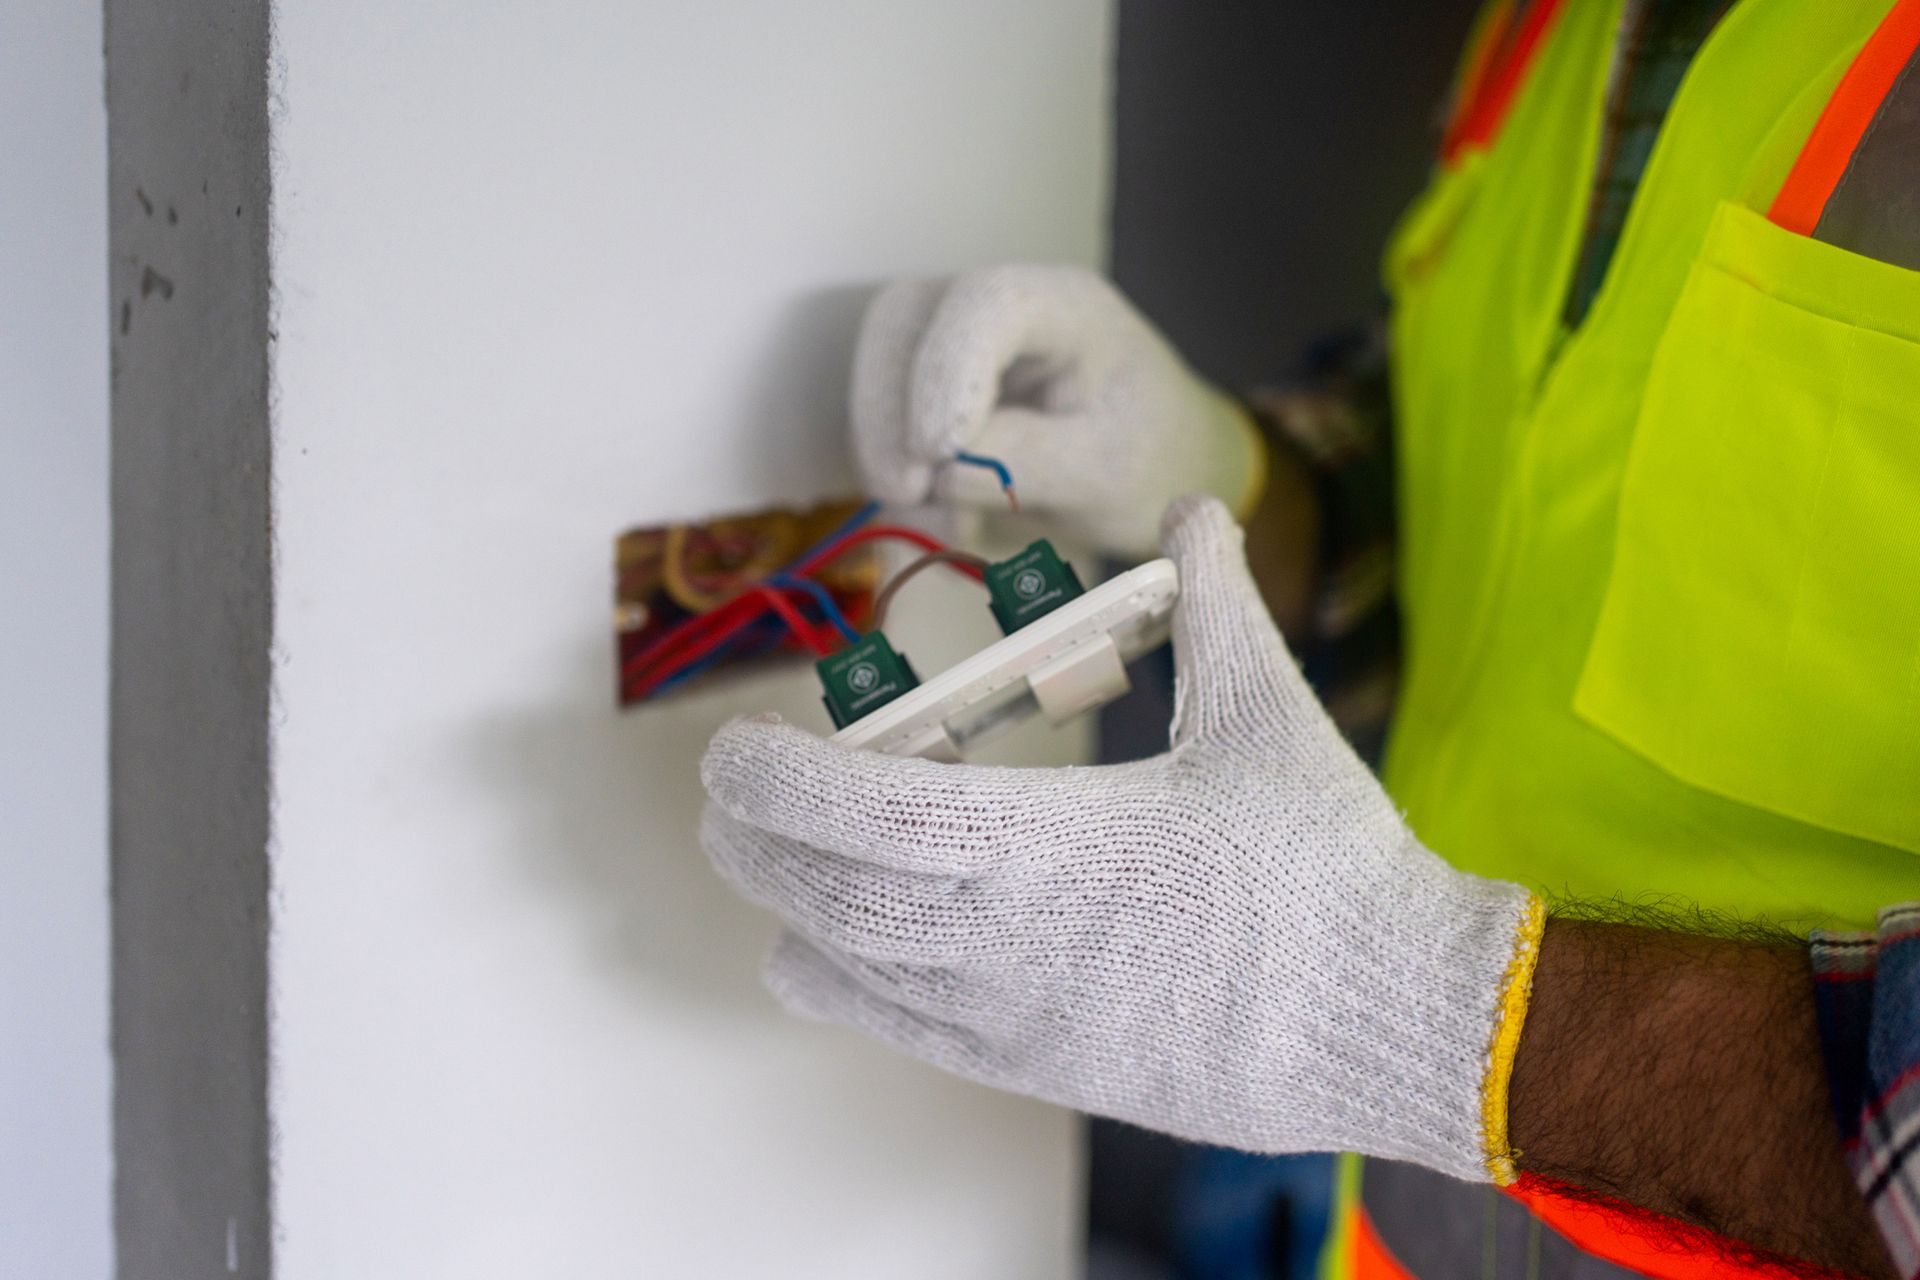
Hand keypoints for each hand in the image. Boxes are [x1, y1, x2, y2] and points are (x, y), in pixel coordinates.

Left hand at [701, 496, 1540, 1180]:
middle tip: (725, 800)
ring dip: (792, 911)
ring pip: (859, 971)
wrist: (1394, 1017)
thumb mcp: (1270, 718)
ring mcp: (1023, 1015)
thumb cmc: (1330, 867)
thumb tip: (1196, 514)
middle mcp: (1016, 939)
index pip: (874, 817)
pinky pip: (908, 1036)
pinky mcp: (1044, 1065)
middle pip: (836, 896)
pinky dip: (845, 991)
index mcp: (1059, 841)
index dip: (782, 786)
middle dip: (760, 844)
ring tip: (761, 865)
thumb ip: (1216, 607)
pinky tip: (811, 962)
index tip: (733, 754)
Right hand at [850, 267, 1264, 556]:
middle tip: (909, 491)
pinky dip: (892, 469)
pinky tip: (941, 514)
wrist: (1157, 474)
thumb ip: (1026, 463)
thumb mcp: (1104, 474)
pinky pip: (882, 417)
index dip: (945, 369)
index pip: (986, 302)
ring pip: (879, 367)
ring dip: (883, 445)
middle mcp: (1002, 311)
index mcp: (1066, 308)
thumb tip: (942, 465)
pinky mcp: (932, 387)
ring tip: (936, 512)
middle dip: (889, 410)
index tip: (937, 452)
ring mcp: (959, 344)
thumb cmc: (1148, 463)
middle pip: (904, 321)